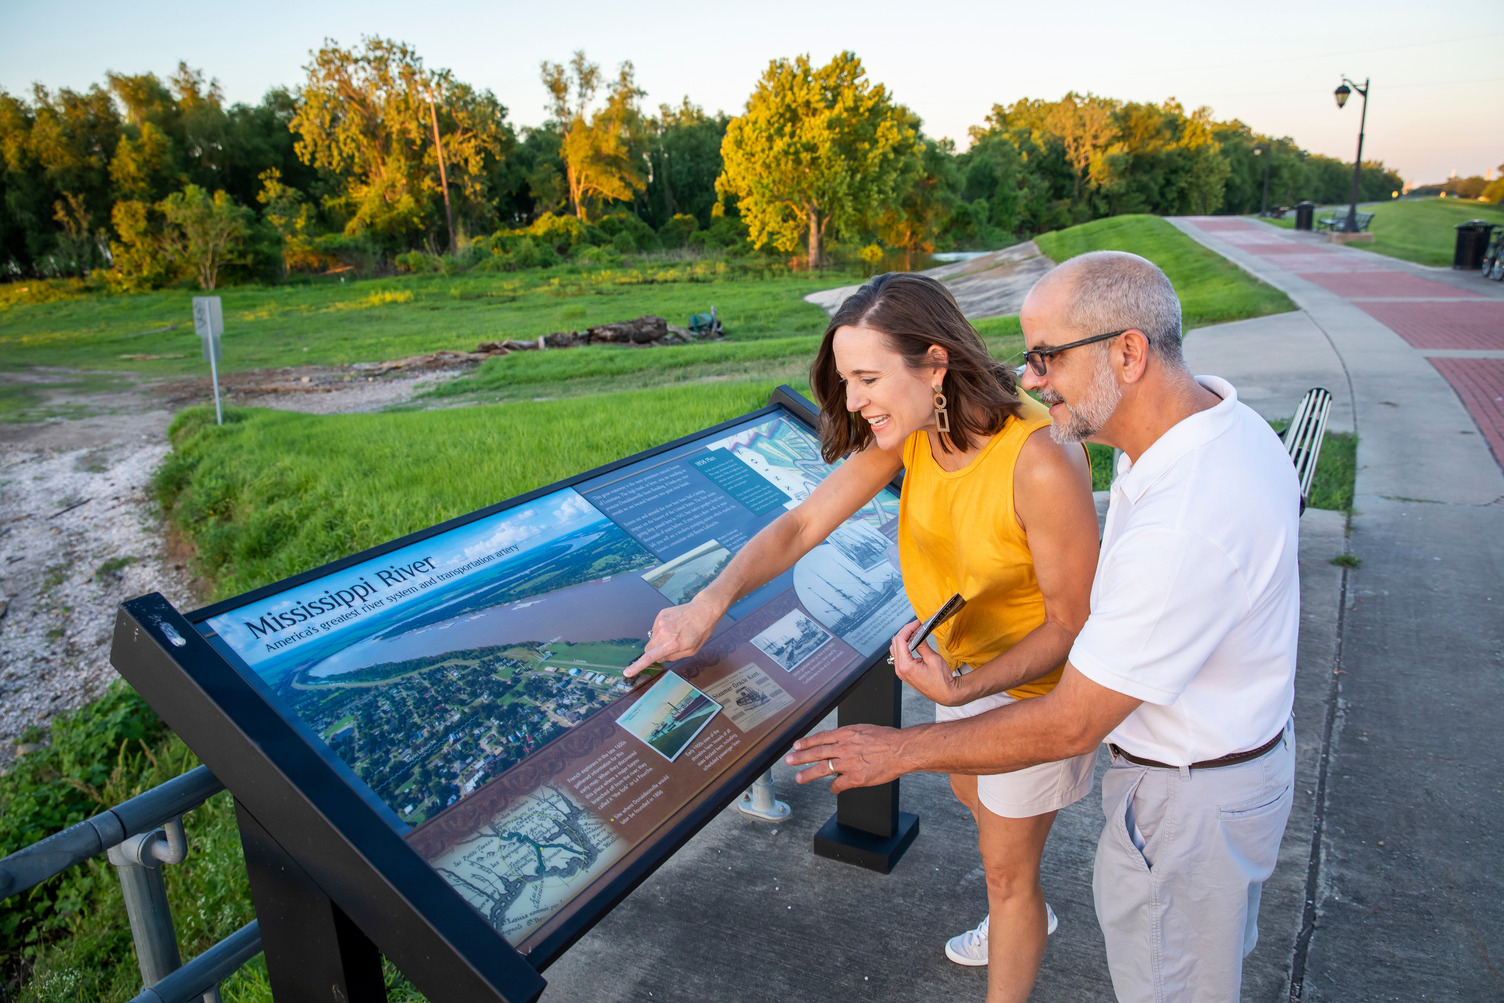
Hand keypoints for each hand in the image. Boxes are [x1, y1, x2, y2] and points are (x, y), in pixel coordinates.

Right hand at [624, 598, 720, 677]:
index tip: (627, 672)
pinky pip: (656, 627)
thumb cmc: (700, 632)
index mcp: (672, 645)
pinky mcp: (661, 615)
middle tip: (666, 648)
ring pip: (652, 638)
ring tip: (675, 633)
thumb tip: (659, 658)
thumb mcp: (691, 651)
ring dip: (659, 639)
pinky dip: (662, 630)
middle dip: (653, 651)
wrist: (703, 610)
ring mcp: (661, 622)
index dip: (637, 666)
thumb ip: (673, 657)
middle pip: (648, 648)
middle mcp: (664, 633)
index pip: (649, 658)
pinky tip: (674, 626)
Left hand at [783, 724, 906, 792]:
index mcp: (846, 734)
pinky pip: (838, 785)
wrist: (901, 749)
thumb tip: (840, 741)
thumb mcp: (864, 730)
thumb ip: (850, 737)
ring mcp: (848, 763)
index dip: (807, 742)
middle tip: (788, 760)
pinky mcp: (856, 778)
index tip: (796, 745)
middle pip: (816, 753)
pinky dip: (834, 788)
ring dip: (808, 774)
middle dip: (800, 757)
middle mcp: (844, 748)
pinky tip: (832, 789)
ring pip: (822, 769)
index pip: (821, 738)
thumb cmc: (887, 739)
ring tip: (799, 777)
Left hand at [890, 621, 968, 706]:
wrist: (946, 694)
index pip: (900, 641)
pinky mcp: (904, 673)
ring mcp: (901, 672)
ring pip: (895, 649)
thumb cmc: (942, 680)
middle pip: (895, 644)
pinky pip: (899, 656)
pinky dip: (904, 647)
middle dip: (905, 632)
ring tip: (915, 632)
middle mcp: (900, 670)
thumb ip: (922, 644)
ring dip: (903, 639)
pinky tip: (913, 642)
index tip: (916, 623)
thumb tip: (918, 633)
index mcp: (905, 666)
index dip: (907, 629)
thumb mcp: (933, 658)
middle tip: (916, 626)